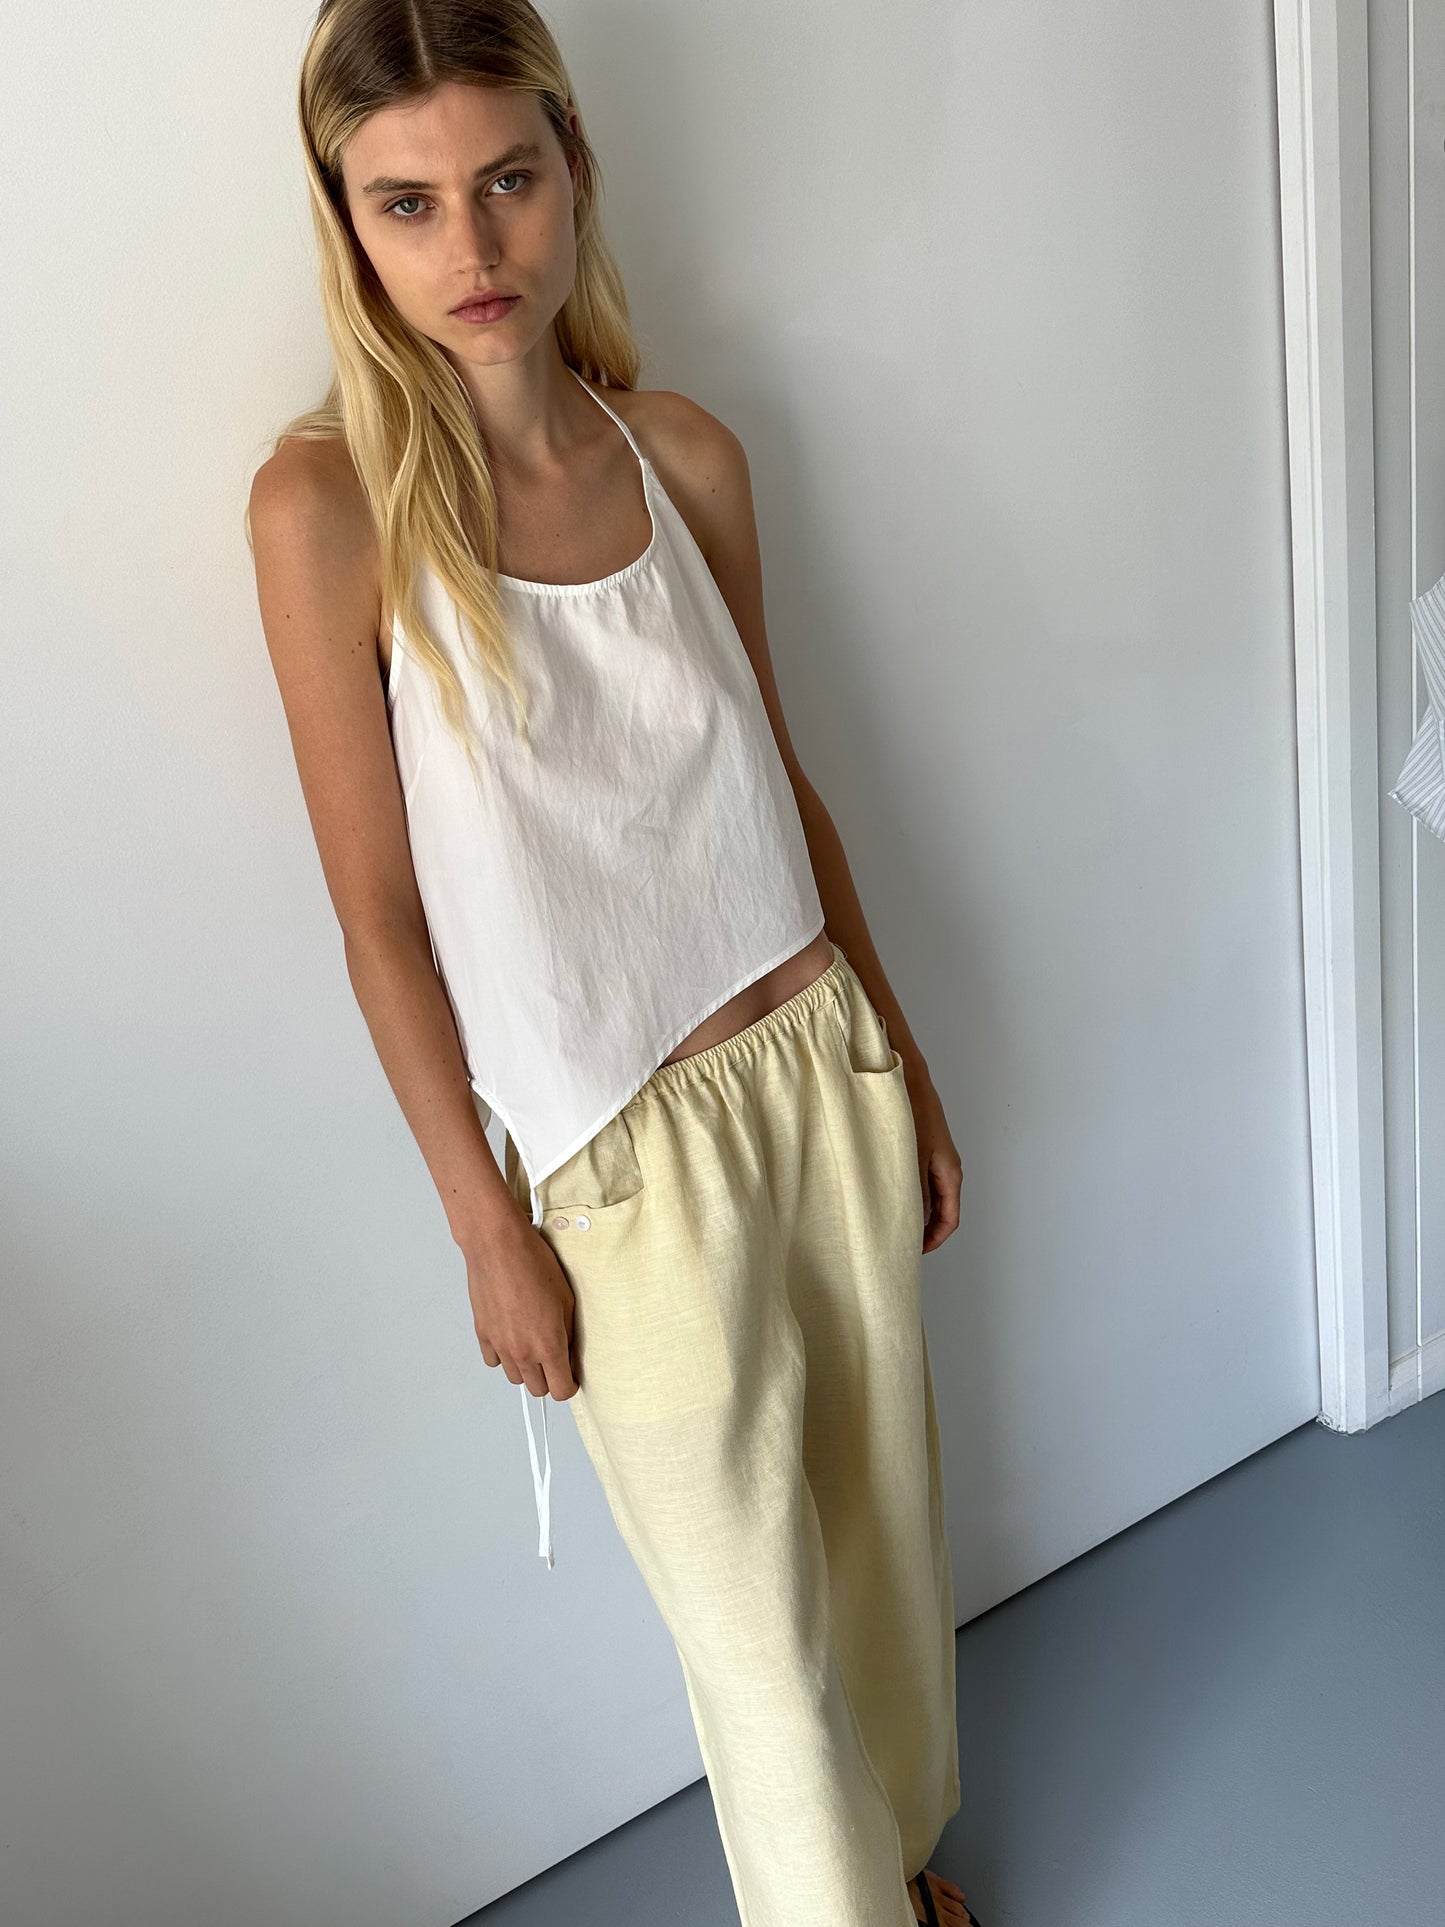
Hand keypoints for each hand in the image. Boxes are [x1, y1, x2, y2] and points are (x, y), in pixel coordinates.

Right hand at [463, 1214, 579, 1399]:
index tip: (571, 1375)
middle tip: (554, 1359)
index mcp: (548, 1344)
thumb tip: (568, 1348)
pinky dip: (503, 1355)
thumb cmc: (533, 1263)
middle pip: (538, 1390)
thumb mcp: (567, 1298)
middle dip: (549, 1378)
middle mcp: (523, 1351)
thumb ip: (568, 1332)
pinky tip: (512, 1337)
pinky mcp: (483, 1335)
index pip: (562, 1390)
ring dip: (527, 1369)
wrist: (498, 1246)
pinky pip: (494, 1361)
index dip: (570, 1385)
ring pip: (515, 1378)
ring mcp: (500, 1345)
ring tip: (532, 1344)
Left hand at [903, 1061, 962, 1253]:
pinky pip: (916, 1179)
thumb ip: (914, 1191)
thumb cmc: (910, 1111)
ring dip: (911, 1209)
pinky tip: (882, 1193)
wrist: (905, 1074)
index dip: (933, 1240)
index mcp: (950, 1172)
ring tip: (885, 1221)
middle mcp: (945, 1167)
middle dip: (920, 1228)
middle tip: (894, 1241)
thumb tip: (913, 1222)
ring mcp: (933, 1156)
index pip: (950, 1219)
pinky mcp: (919, 1146)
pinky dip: (905, 1191)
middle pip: (939, 1209)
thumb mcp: (911, 1157)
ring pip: (926, 1194)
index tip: (912, 1252)